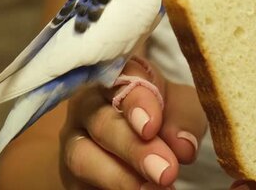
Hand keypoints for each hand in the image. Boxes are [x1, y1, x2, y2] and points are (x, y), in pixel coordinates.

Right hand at [59, 59, 207, 188]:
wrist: (147, 144)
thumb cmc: (167, 115)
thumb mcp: (184, 109)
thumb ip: (184, 120)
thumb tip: (182, 146)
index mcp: (118, 77)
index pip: (120, 79)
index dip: (135, 102)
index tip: (152, 126)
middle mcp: (89, 104)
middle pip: (100, 121)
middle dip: (133, 148)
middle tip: (165, 171)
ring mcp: (75, 139)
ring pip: (83, 155)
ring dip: (119, 177)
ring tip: (154, 189)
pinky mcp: (71, 174)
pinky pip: (80, 184)